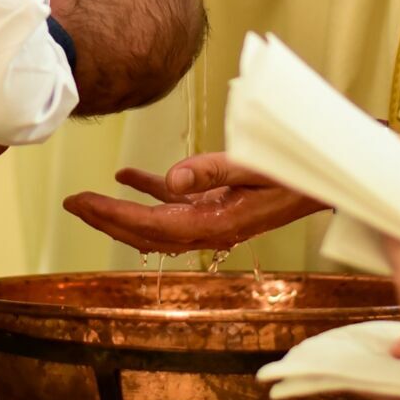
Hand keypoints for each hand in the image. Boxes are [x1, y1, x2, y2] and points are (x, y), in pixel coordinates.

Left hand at [62, 153, 326, 253]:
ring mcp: (211, 221)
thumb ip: (214, 171)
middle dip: (106, 219)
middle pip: (144, 232)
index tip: (82, 203)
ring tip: (88, 198)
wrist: (326, 184)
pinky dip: (147, 191)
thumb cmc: (296, 175)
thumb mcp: (257, 167)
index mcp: (215, 225)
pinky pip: (175, 204)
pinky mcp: (217, 207)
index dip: (113, 216)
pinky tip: (126, 175)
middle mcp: (208, 230)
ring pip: (153, 223)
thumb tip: (170, 181)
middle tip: (72, 203)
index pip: (151, 226)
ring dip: (120, 211)